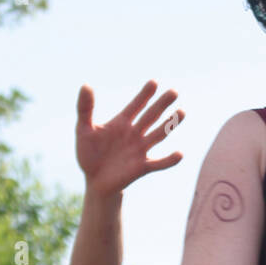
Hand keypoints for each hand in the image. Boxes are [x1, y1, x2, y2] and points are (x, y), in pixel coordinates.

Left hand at [76, 81, 183, 195]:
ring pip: (158, 134)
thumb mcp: (83, 130)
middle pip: (151, 116)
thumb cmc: (89, 154)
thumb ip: (85, 108)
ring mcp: (140, 150)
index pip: (136, 105)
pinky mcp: (142, 167)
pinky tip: (179, 154)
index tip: (154, 82)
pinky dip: (169, 160)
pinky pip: (159, 163)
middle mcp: (134, 134)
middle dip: (162, 104)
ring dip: (170, 124)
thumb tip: (86, 85)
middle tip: (174, 91)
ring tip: (182, 112)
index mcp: (122, 123)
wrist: (95, 182)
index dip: (145, 94)